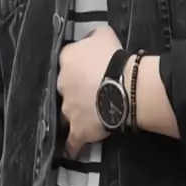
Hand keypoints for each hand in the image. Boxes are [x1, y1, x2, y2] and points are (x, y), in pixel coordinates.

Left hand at [57, 25, 121, 158]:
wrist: (124, 86)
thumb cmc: (115, 57)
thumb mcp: (104, 34)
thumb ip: (93, 37)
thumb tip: (90, 38)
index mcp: (66, 60)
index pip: (67, 61)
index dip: (78, 66)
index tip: (87, 70)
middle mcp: (61, 84)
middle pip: (65, 88)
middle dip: (75, 90)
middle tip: (92, 92)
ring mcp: (68, 109)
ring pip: (68, 113)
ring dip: (76, 114)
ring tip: (89, 117)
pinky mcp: (77, 129)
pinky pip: (73, 141)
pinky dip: (72, 146)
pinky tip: (72, 151)